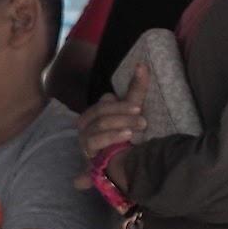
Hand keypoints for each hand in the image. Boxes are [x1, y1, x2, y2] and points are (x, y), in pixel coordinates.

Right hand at [72, 65, 148, 188]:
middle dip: (123, 115)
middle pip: (101, 114)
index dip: (121, 105)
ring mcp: (84, 140)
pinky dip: (110, 138)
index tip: (139, 108)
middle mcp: (85, 124)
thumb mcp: (133, 111)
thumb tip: (142, 65)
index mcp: (95, 112)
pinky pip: (94, 142)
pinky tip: (124, 139)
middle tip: (143, 121)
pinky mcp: (86, 154)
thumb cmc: (127, 133)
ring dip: (119, 127)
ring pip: (99, 127)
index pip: (105, 103)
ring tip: (137, 128)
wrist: (124, 164)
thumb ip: (137, 88)